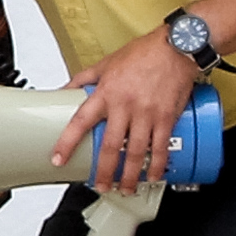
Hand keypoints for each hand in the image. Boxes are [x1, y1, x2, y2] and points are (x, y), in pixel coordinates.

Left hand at [59, 33, 204, 198]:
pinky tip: (153, 176)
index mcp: (106, 93)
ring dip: (130, 174)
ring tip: (125, 188)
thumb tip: (65, 90)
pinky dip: (157, 165)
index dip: (67, 142)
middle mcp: (125, 105)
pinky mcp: (167, 117)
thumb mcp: (106, 63)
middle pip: (111, 146)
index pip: (80, 121)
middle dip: (104, 171)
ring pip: (136, 152)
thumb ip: (84, 79)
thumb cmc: (143, 54)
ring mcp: (147, 113)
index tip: (58, 159)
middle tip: (100, 185)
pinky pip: (161, 147)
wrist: (177, 47)